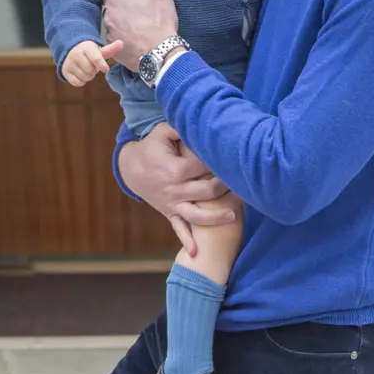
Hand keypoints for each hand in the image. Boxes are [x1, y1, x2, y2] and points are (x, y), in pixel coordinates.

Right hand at [62, 40, 120, 86]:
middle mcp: (76, 54)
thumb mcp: (98, 49)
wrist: (70, 50)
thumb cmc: (89, 51)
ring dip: (88, 76)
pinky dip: (81, 81)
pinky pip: (77, 83)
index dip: (101, 64)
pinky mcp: (64, 71)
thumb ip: (110, 49)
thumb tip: (121, 43)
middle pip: (91, 70)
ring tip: (86, 69)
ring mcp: (69, 63)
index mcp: (86, 48)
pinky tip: (81, 74)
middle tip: (92, 65)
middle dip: (94, 70)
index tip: (106, 69)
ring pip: (84, 77)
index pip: (95, 57)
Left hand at [103, 0, 177, 71]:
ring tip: (140, 29)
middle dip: (122, 11)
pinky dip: (125, 42)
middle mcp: (107, 17)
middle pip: (111, 10)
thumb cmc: (159, 21)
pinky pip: (117, 43)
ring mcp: (110, 35)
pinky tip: (138, 43)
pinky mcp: (114, 51)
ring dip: (123, 27)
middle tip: (139, 14)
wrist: (161, 53)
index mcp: (114, 0)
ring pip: (114, 27)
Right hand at [119, 122, 234, 255]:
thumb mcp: (163, 131)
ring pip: (196, 215)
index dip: (219, 162)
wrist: (131, 168)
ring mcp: (171, 203)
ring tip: (233, 214)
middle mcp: (174, 189)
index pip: (203, 168)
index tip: (234, 158)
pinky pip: (178, 228)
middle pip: (206, 192)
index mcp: (174, 169)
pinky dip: (186, 240)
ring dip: (215, 217)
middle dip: (225, 188)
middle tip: (243, 183)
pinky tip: (196, 253)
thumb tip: (199, 120)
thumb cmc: (152, 147)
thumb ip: (180, 126)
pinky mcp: (169, 212)